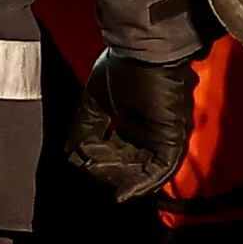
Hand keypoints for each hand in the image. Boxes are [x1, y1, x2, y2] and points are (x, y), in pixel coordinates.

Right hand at [67, 50, 198, 195]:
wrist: (143, 51)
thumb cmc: (122, 66)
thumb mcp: (95, 101)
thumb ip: (84, 128)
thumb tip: (70, 153)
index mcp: (134, 119)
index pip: (118, 151)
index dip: (100, 160)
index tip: (83, 161)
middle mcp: (150, 130)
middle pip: (132, 164)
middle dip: (110, 172)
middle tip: (92, 170)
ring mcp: (164, 135)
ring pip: (146, 170)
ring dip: (124, 180)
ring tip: (105, 180)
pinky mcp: (173, 137)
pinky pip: (161, 169)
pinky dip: (143, 184)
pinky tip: (124, 192)